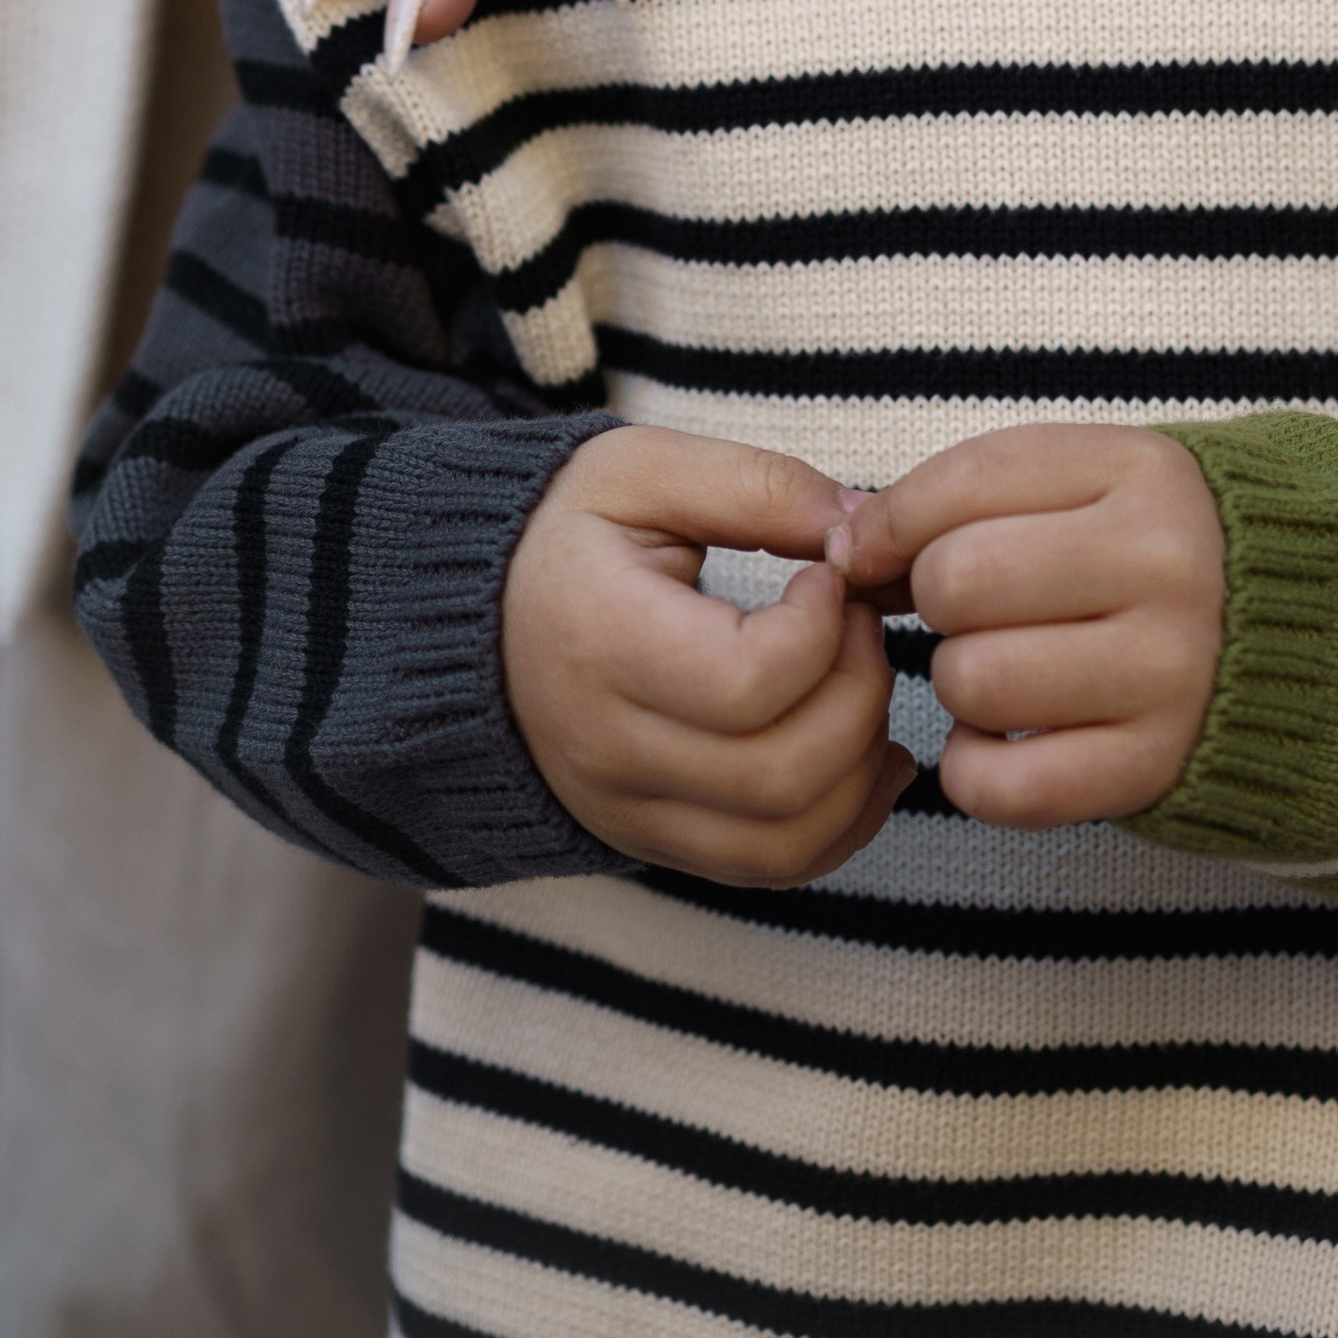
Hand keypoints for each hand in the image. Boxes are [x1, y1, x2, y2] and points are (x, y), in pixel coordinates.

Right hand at [503, 428, 910, 880]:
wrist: (472, 617)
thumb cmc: (565, 533)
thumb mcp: (643, 469)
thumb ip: (756, 487)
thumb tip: (864, 529)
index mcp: (599, 643)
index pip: (747, 684)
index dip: (822, 629)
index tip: (826, 575)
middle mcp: (607, 749)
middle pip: (779, 773)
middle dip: (859, 693)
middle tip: (859, 623)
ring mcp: (627, 810)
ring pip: (784, 841)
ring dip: (861, 767)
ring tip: (862, 684)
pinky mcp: (650, 840)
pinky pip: (768, 869)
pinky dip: (841, 823)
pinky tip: (865, 756)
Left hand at [837, 427, 1224, 827]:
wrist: (1294, 638)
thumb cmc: (1146, 551)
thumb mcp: (1083, 483)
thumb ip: (964, 495)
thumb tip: (848, 545)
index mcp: (1143, 474)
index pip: (966, 482)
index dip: (892, 521)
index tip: (877, 549)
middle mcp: (1167, 567)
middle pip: (958, 581)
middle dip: (935, 601)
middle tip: (971, 611)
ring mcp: (1171, 673)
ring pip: (973, 681)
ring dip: (958, 683)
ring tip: (1002, 669)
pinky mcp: (1157, 767)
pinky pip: (1006, 785)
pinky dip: (975, 770)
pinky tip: (1004, 739)